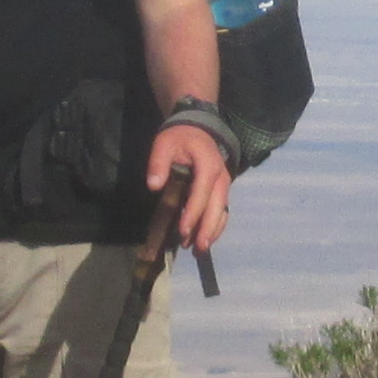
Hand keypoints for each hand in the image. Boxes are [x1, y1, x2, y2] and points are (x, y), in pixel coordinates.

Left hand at [144, 117, 232, 256]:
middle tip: (197, 248)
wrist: (197, 129)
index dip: (193, 213)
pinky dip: (216, 226)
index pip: (201, 193)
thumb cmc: (179, 137)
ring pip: (222, 211)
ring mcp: (224, 184)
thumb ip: (158, 162)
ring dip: (213, 230)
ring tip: (200, 248)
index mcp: (208, 165)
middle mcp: (221, 177)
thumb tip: (154, 185)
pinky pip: (222, 210)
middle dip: (207, 229)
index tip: (182, 231)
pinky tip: (206, 238)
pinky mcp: (221, 190)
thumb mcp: (164, 143)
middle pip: (217, 206)